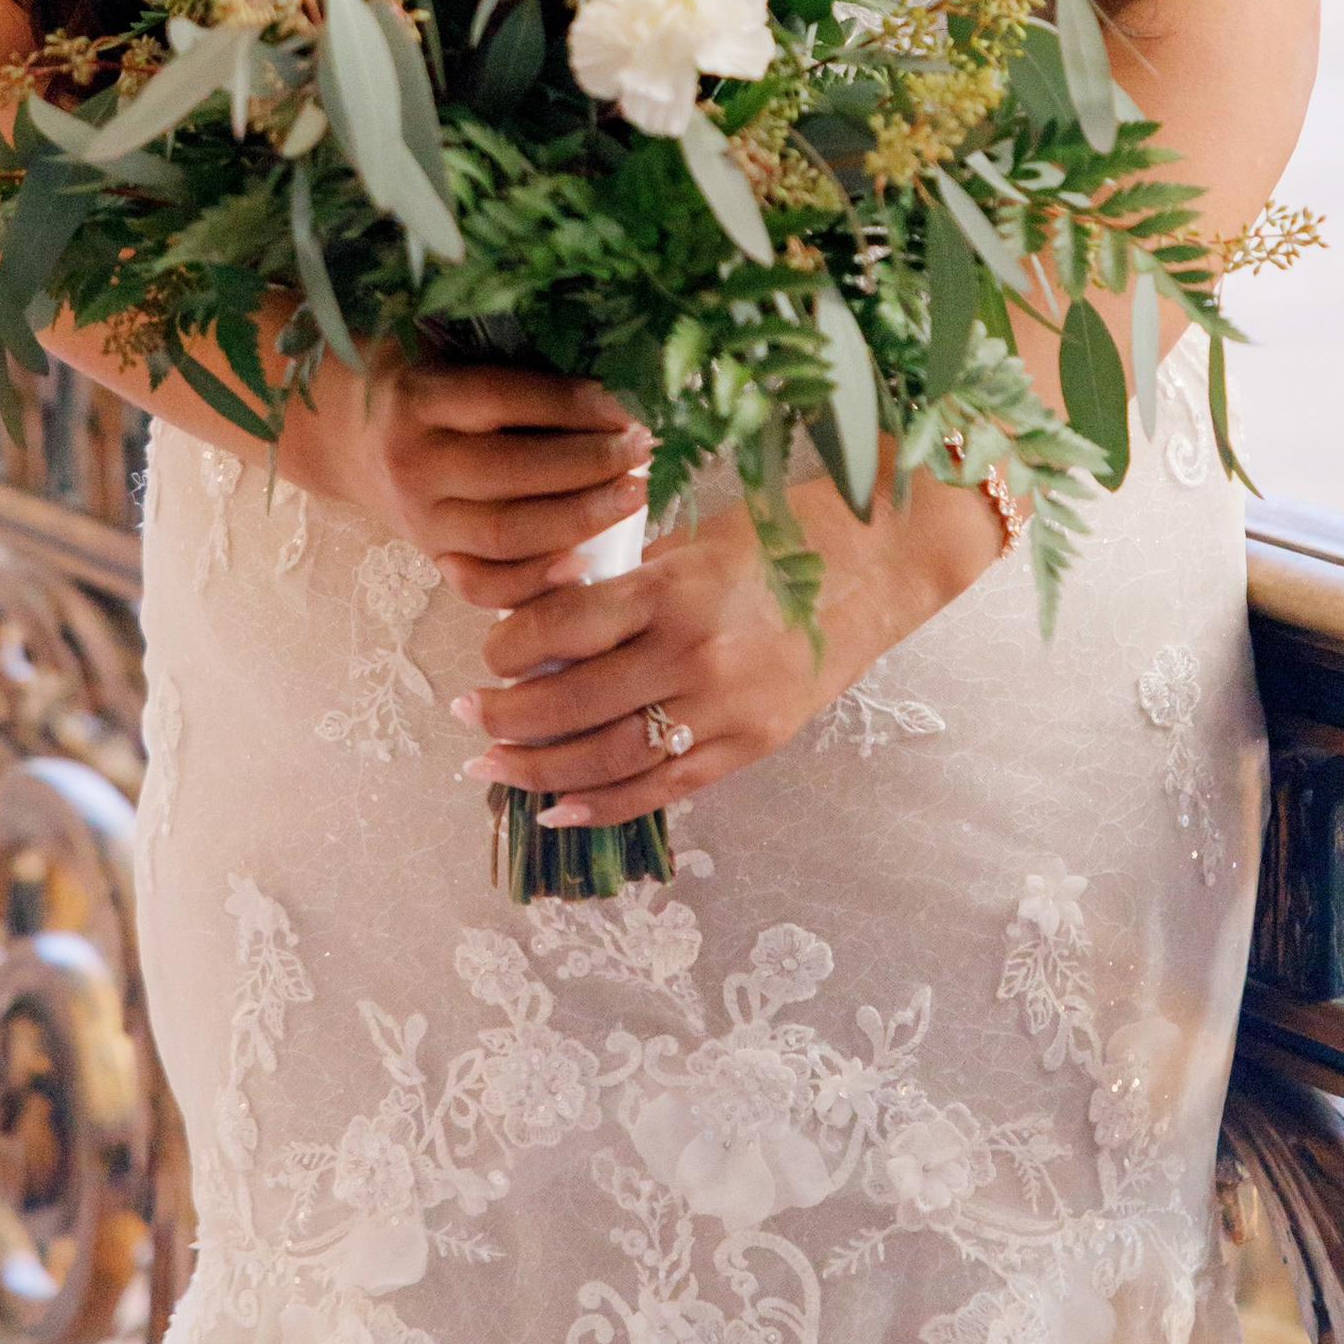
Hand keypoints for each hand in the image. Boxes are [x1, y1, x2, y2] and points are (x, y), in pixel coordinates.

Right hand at [292, 346, 652, 599]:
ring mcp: (420, 518)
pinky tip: (585, 562)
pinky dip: (534, 582)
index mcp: (418, 396)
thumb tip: (607, 352)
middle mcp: (414, 461)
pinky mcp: (430, 556)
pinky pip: (482, 585)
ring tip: (635, 495)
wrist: (344, 432)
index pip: (501, 401)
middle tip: (643, 449)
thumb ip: (504, 350)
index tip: (627, 403)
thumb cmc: (414, 372)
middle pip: (508, 474)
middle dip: (587, 465)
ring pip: (503, 535)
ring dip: (578, 520)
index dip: (569, 404)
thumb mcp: (442, 341)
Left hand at [450, 476, 1002, 831]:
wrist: (879, 564)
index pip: (560, 625)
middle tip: (463, 715)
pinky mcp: (749, 746)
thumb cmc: (779, 535)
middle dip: (504, 716)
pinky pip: (662, 788)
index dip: (507, 643)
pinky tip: (555, 808)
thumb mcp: (691, 538)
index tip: (484, 649)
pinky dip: (602, 805)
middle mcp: (693, 653)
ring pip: (607, 758)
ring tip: (490, 768)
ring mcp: (724, 708)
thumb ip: (624, 582)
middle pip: (571, 703)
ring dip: (536, 770)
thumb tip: (541, 618)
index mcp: (672, 587)